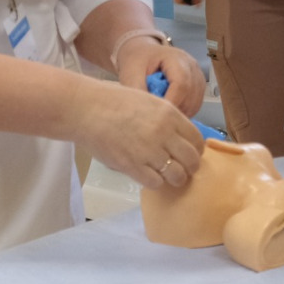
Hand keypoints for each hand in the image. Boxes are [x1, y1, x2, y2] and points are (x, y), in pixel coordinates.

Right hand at [70, 78, 203, 189]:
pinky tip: (148, 175)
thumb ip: (166, 118)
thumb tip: (178, 136)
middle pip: (191, 160)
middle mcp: (163, 133)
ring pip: (177, 175)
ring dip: (174, 178)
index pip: (197, 139)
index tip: (190, 155)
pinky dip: (155, 182)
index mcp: (169, 114)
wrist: (86, 109)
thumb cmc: (113, 101)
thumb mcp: (148, 101)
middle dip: (190, 168)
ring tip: (167, 176)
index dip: (196, 151)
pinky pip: (155, 183)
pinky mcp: (132, 166)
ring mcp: (148, 151)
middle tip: (183, 169)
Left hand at [114, 37, 206, 118]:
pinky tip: (169, 111)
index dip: (171, 102)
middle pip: (190, 95)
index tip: (157, 117)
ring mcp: (197, 76)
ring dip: (179, 114)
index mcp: (176, 58)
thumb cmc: (137, 60)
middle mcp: (191, 66)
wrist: (143, 52)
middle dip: (174, 111)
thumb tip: (145, 111)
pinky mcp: (198, 86)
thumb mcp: (130, 72)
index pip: (181, 83)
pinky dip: (183, 112)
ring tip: (161, 114)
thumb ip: (137, 90)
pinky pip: (195, 105)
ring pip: (194, 103)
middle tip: (156, 119)